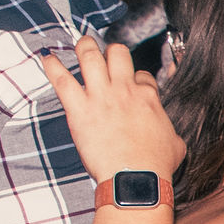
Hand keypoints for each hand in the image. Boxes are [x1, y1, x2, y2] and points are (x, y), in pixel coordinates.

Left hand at [44, 36, 188, 184]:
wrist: (136, 179)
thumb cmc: (156, 166)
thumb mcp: (176, 144)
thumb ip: (170, 132)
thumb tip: (170, 136)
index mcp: (147, 97)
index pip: (142, 75)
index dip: (135, 76)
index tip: (130, 83)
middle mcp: (124, 90)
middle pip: (117, 54)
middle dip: (110, 51)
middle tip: (104, 53)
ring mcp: (101, 96)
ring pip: (90, 57)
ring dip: (84, 47)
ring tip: (80, 44)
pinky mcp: (80, 109)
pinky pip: (62, 80)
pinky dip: (52, 66)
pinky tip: (47, 58)